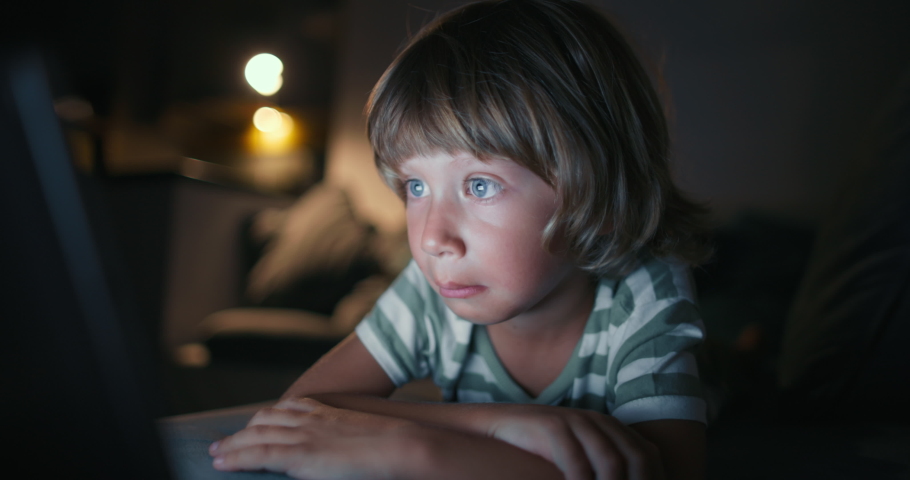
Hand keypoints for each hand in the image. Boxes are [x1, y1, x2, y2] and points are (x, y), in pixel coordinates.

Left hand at [209, 397, 418, 478]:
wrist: (402, 443)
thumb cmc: (394, 443)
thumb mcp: (366, 433)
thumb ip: (349, 438)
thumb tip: (347, 451)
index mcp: (326, 412)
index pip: (287, 410)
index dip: (265, 419)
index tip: (252, 425)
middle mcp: (310, 419)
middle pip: (265, 420)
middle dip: (243, 431)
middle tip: (224, 442)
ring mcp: (304, 435)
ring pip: (256, 436)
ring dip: (232, 445)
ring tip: (217, 453)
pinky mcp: (301, 455)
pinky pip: (259, 454)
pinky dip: (237, 457)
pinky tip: (222, 463)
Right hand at [484, 405, 663, 479]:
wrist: (497, 426)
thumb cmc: (541, 451)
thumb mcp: (580, 459)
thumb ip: (602, 468)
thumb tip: (628, 479)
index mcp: (612, 428)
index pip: (649, 456)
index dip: (654, 479)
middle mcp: (599, 422)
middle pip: (636, 459)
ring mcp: (576, 421)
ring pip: (611, 462)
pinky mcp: (552, 424)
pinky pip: (576, 461)